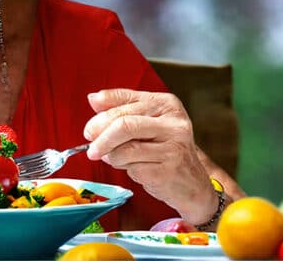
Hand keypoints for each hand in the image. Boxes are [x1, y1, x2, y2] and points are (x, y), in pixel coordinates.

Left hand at [83, 89, 217, 225]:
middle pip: (124, 125)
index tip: (90, 130)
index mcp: (167, 104)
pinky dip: (126, 169)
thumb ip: (122, 109)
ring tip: (116, 159)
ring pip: (125, 149)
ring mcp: (174, 147)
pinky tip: (134, 168)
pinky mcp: (169, 170)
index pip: (126, 101)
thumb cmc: (164, 150)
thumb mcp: (146, 123)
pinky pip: (133, 168)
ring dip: (112, 157)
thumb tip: (93, 98)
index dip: (101, 116)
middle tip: (91, 149)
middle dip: (100, 138)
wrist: (192, 183)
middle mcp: (174, 123)